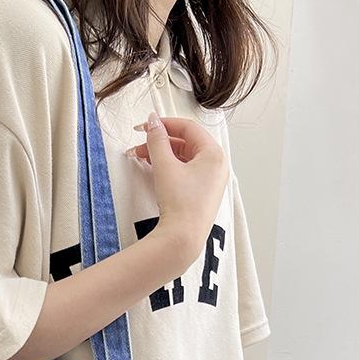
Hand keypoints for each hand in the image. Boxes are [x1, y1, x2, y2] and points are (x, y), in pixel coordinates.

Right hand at [127, 112, 229, 270]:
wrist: (183, 238)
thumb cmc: (181, 204)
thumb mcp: (165, 165)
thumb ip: (157, 140)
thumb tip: (153, 122)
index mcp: (214, 154)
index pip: (188, 128)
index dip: (165, 124)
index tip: (147, 125)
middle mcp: (217, 166)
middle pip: (187, 143)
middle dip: (161, 141)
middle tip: (141, 142)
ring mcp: (211, 181)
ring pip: (185, 158)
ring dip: (163, 155)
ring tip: (142, 156)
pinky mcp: (203, 194)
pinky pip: (187, 172)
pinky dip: (170, 167)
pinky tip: (154, 169)